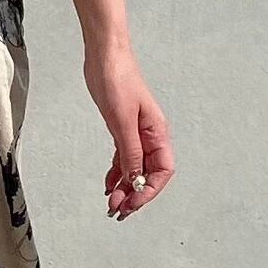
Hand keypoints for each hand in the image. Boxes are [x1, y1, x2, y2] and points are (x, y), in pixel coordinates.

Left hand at [83, 46, 174, 219]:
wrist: (105, 57)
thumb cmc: (117, 80)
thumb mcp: (123, 120)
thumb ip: (130, 151)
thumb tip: (135, 178)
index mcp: (158, 133)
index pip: (162, 171)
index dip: (150, 191)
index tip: (133, 203)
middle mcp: (150, 136)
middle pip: (149, 173)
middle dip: (136, 194)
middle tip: (118, 210)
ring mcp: (136, 133)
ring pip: (135, 168)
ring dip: (125, 187)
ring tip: (112, 203)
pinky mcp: (122, 129)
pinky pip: (123, 158)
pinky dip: (117, 173)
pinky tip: (109, 184)